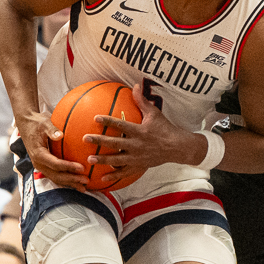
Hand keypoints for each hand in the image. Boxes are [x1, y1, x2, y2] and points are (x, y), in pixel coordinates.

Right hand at [19, 110, 89, 190]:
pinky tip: (77, 184)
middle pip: (56, 175)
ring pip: (56, 179)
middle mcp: (38, 163)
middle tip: (86, 180)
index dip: (68, 167)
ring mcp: (41, 166)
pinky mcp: (44, 166)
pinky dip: (66, 181)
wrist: (26, 125)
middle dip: (72, 179)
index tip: (82, 167)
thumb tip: (60, 135)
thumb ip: (52, 130)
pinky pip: (56, 176)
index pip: (55, 164)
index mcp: (38, 154)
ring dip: (70, 183)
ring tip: (84, 187)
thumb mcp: (44, 123)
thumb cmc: (37, 123)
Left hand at [82, 84, 196, 183]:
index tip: (96, 118)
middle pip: (115, 143)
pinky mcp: (139, 166)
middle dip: (99, 141)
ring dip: (103, 159)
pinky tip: (102, 178)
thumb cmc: (165, 129)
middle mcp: (136, 145)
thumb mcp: (154, 113)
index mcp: (139, 131)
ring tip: (90, 159)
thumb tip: (135, 85)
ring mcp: (137, 157)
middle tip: (86, 139)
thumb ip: (142, 101)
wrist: (178, 148)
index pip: (121, 125)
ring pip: (117, 160)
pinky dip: (114, 176)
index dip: (108, 121)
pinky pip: (125, 172)